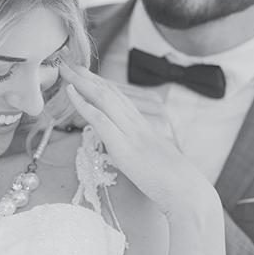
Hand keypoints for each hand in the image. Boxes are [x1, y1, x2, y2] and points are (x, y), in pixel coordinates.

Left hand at [60, 63, 219, 218]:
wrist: (188, 191)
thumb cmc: (173, 180)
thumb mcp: (153, 157)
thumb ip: (137, 145)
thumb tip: (121, 145)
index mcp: (146, 123)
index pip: (119, 96)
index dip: (100, 83)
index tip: (84, 73)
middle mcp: (139, 122)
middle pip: (109, 91)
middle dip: (87, 76)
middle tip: (69, 62)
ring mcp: (132, 132)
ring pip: (104, 98)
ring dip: (81, 82)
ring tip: (65, 69)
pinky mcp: (125, 147)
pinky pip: (101, 119)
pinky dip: (83, 104)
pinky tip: (71, 93)